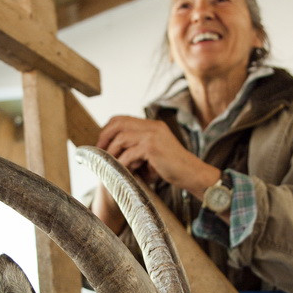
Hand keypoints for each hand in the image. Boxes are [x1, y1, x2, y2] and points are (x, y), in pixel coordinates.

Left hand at [96, 116, 220, 196]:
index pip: (121, 119)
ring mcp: (153, 135)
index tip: (102, 145)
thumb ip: (137, 149)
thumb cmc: (173, 168)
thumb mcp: (153, 154)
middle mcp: (152, 126)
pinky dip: (123, 163)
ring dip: (113, 153)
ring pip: (121, 138)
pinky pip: (129, 153)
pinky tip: (125, 171)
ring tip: (112, 165)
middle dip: (104, 138)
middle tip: (100, 153)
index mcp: (152, 125)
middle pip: (117, 123)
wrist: (192, 174)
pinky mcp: (152, 147)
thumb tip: (114, 155)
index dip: (107, 130)